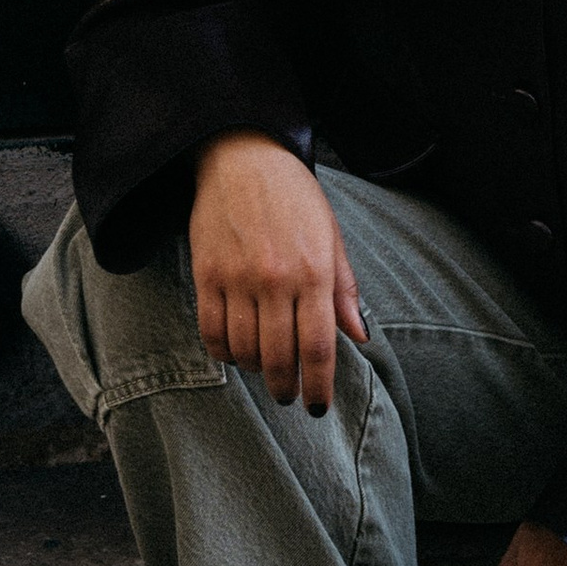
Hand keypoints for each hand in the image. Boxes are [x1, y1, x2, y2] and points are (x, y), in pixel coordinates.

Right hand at [189, 134, 366, 413]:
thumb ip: (344, 291)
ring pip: (243, 349)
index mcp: (314, 272)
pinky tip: (234, 352)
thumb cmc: (295, 199)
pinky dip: (223, 351)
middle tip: (289, 395)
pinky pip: (211, 330)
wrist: (242, 159)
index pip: (318, 346)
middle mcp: (276, 280)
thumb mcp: (331, 238)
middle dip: (285, 386)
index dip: (318, 384)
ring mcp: (237, 278)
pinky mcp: (207, 274)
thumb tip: (359, 335)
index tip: (317, 406)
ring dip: (254, 369)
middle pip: (278, 356)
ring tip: (263, 369)